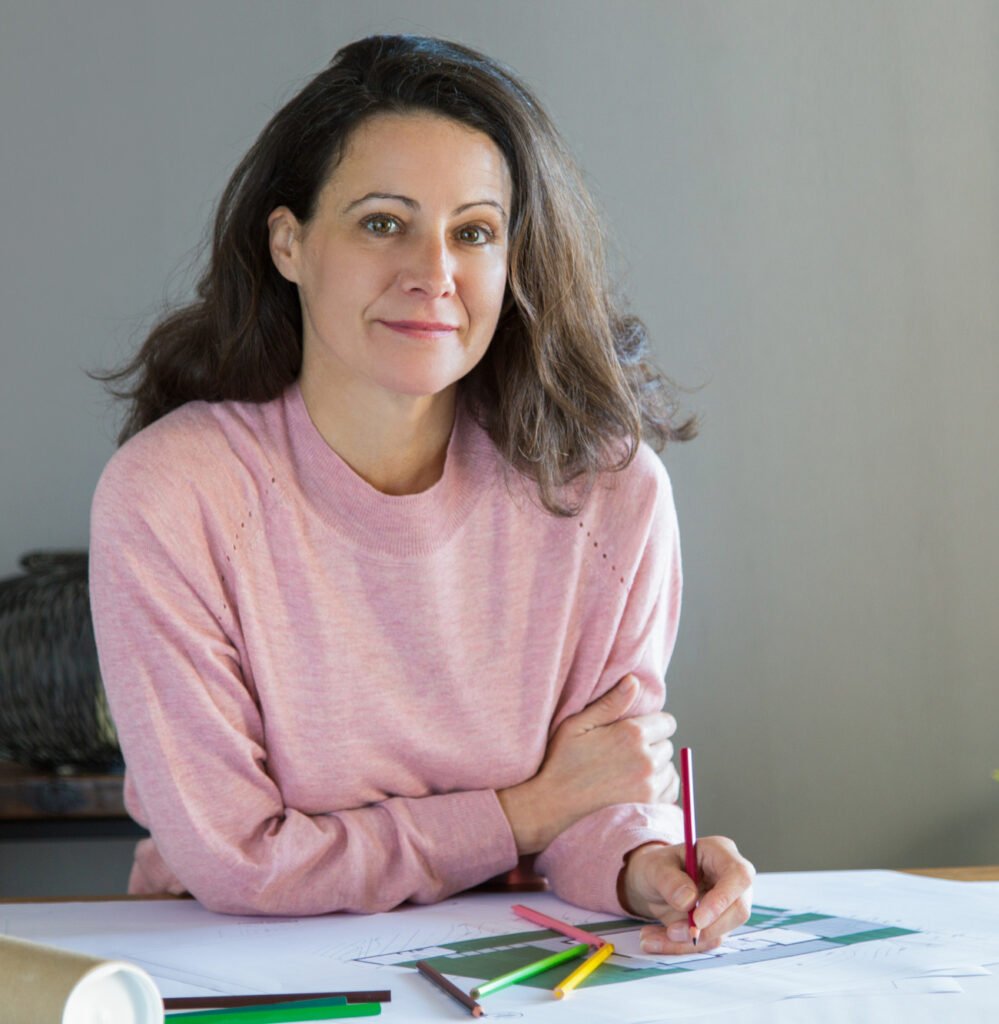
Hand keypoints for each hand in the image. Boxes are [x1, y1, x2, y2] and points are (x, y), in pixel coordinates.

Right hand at [497, 674, 678, 853]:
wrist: (554, 803)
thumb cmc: (562, 761)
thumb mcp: (578, 725)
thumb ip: (610, 703)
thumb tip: (634, 681)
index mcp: (632, 734)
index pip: (667, 723)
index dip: (653, 724)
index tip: (637, 731)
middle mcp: (645, 760)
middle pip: (668, 745)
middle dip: (652, 745)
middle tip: (628, 752)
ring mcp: (648, 786)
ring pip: (669, 768)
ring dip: (657, 767)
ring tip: (631, 770)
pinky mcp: (648, 807)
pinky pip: (670, 791)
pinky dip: (660, 787)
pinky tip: (638, 785)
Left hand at [620, 837, 754, 953]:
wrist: (650, 884)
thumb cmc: (657, 867)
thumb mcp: (654, 866)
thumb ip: (669, 880)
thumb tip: (688, 901)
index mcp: (720, 853)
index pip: (738, 876)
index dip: (723, 900)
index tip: (697, 920)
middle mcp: (730, 880)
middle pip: (738, 910)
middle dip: (706, 928)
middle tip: (671, 932)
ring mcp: (727, 906)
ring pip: (720, 933)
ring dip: (685, 942)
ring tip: (648, 936)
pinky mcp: (717, 926)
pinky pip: (703, 943)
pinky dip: (678, 947)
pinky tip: (652, 939)